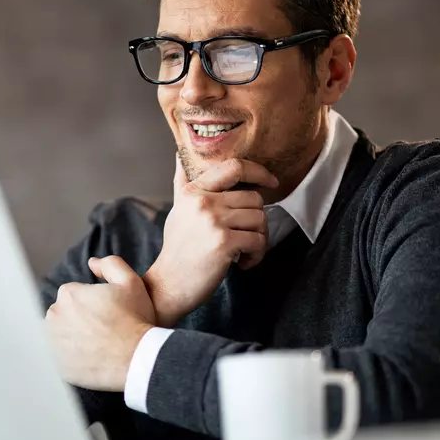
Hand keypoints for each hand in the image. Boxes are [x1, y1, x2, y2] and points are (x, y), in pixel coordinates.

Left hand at [45, 256, 155, 390]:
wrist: (137, 360)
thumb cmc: (136, 319)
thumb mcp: (131, 282)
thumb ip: (110, 264)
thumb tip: (92, 262)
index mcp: (68, 294)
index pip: (74, 295)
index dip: (93, 303)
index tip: (107, 313)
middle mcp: (54, 316)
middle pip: (65, 314)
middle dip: (80, 319)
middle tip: (104, 329)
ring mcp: (53, 342)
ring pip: (62, 335)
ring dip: (74, 337)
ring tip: (98, 344)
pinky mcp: (56, 365)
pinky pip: (62, 357)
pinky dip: (73, 357)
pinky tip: (92, 358)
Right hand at [144, 156, 277, 326]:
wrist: (169, 284)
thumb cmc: (177, 249)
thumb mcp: (178, 210)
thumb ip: (183, 182)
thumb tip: (180, 154)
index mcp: (193, 191)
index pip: (234, 167)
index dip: (258, 171)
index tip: (271, 181)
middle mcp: (203, 202)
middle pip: (254, 198)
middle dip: (257, 220)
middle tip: (246, 237)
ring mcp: (213, 222)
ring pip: (260, 218)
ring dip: (259, 238)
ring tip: (243, 251)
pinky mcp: (224, 243)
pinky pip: (259, 240)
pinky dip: (257, 255)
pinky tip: (243, 263)